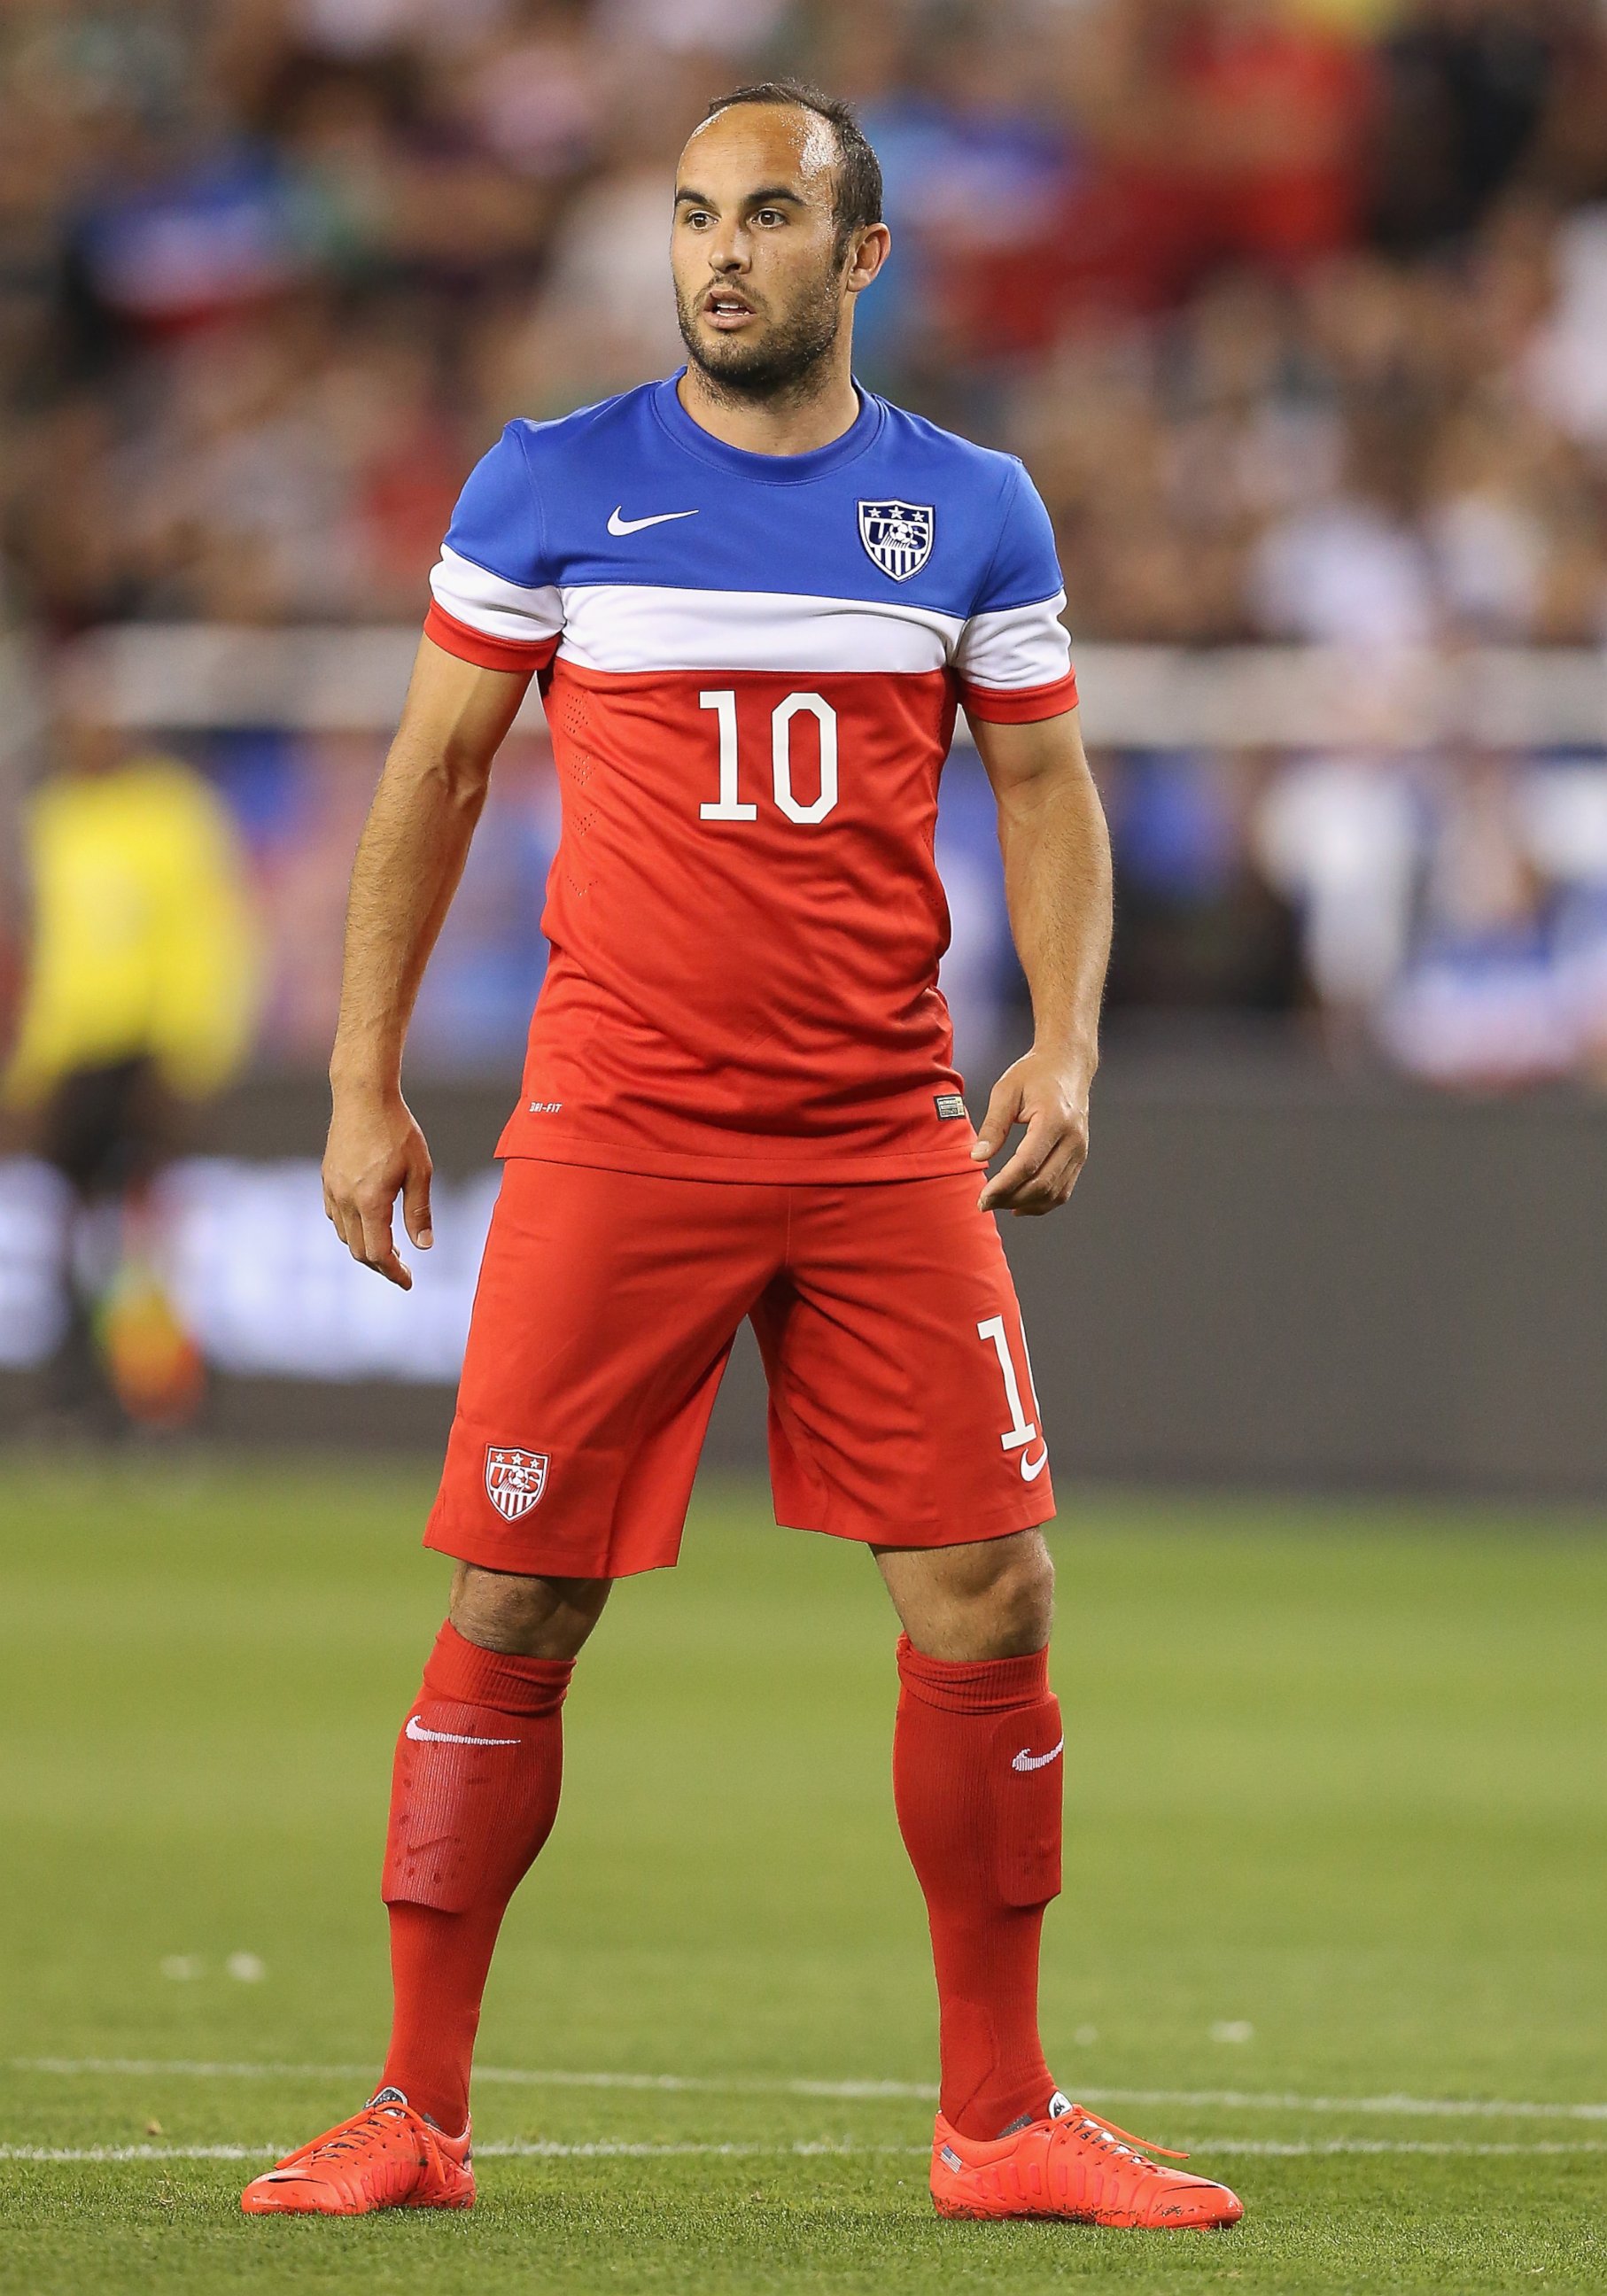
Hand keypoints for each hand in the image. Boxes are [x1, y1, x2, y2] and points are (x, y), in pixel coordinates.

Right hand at [322, 1083, 433, 1288]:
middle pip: (359, 1250)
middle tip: (403, 1269)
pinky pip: (335, 1216)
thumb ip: (419, 1211)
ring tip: (389, 1249)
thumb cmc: (397, 1130)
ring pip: (344, 1235)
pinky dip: (350, 1229)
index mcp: (370, 1201)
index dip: (394, 1272)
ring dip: (364, 1248)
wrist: (363, 1097)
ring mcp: (332, 1189)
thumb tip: (424, 1246)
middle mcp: (346, 1200)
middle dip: (381, 1265)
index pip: (378, 1252)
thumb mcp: (419, 1170)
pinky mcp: (327, 1178)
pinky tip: (368, 1224)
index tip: (408, 1281)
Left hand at [971, 1049, 1090, 1216]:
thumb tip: (978, 1158)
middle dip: (1011, 1198)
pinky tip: (1019, 1204)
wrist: (1067, 1065)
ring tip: (999, 1202)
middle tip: (984, 1203)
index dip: (1004, 1185)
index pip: (1027, 1164)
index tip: (983, 1197)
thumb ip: (992, 1126)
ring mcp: (1080, 1150)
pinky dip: (1041, 1203)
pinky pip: (1063, 1190)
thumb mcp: (1006, 1091)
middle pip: (1042, 1184)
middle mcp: (1073, 1139)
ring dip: (1025, 1204)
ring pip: (1054, 1193)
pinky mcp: (1080, 1157)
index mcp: (1054, 1120)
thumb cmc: (1035, 1073)